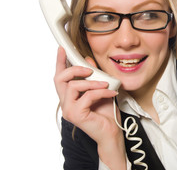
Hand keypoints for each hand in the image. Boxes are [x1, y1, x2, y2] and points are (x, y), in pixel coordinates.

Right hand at [54, 47, 126, 168]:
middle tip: (90, 69)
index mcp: (69, 96)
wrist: (112, 133)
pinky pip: (87, 96)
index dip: (60, 62)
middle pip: (60, 79)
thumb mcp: (101, 90)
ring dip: (92, 82)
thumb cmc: (106, 113)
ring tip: (106, 84)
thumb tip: (89, 61)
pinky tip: (111, 93)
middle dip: (74, 69)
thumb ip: (94, 76)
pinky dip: (101, 92)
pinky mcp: (76, 115)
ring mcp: (69, 110)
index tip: (62, 49)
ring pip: (73, 86)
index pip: (60, 77)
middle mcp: (65, 103)